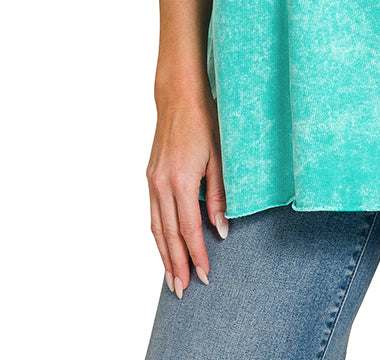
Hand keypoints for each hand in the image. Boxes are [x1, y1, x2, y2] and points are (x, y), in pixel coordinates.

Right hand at [146, 78, 228, 296]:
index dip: (197, 254)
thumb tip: (222, 229)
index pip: (190, 228)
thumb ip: (220, 195)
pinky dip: (158, 235)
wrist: (178, 96)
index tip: (205, 275)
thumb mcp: (220, 157)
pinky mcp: (150, 177)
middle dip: (176, 265)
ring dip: (164, 255)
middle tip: (183, 291)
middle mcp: (162, 185)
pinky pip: (153, 214)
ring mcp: (152, 181)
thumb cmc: (205, 121)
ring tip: (171, 279)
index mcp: (181, 181)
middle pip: (168, 235)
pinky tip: (164, 247)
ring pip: (156, 228)